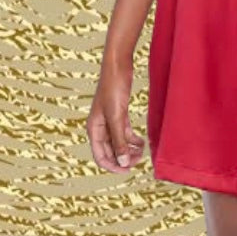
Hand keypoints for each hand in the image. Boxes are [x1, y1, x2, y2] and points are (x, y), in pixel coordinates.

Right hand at [87, 58, 145, 172]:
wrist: (118, 65)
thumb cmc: (113, 88)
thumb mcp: (117, 116)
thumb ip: (119, 140)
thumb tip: (122, 162)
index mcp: (94, 129)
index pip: (100, 156)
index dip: (113, 166)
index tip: (128, 170)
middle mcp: (100, 127)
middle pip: (110, 151)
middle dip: (123, 158)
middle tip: (139, 160)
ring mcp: (109, 120)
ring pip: (119, 142)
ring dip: (129, 149)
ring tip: (142, 151)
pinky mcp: (119, 113)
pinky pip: (124, 132)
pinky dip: (132, 139)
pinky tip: (142, 142)